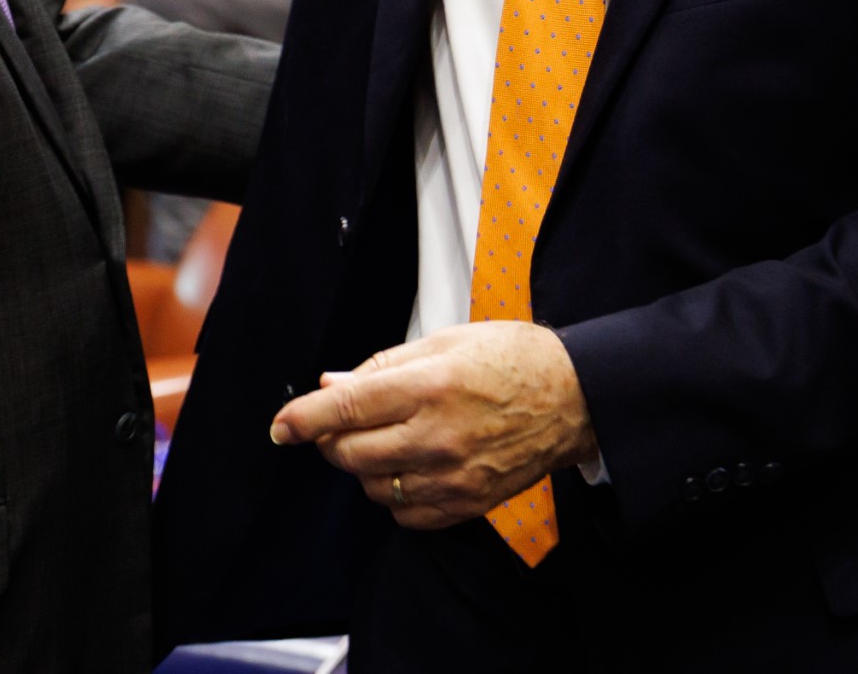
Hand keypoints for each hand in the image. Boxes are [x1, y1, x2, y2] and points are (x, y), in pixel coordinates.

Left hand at [269, 322, 596, 530]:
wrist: (574, 398)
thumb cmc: (513, 359)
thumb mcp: (445, 342)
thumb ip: (382, 367)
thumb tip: (330, 388)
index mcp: (430, 386)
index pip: (346, 409)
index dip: (304, 420)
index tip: (282, 427)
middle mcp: (438, 436)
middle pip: (350, 454)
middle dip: (331, 441)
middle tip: (339, 425)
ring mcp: (454, 476)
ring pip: (373, 487)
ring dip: (362, 467)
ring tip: (384, 440)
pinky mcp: (468, 503)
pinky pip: (406, 516)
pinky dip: (392, 496)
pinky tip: (406, 469)